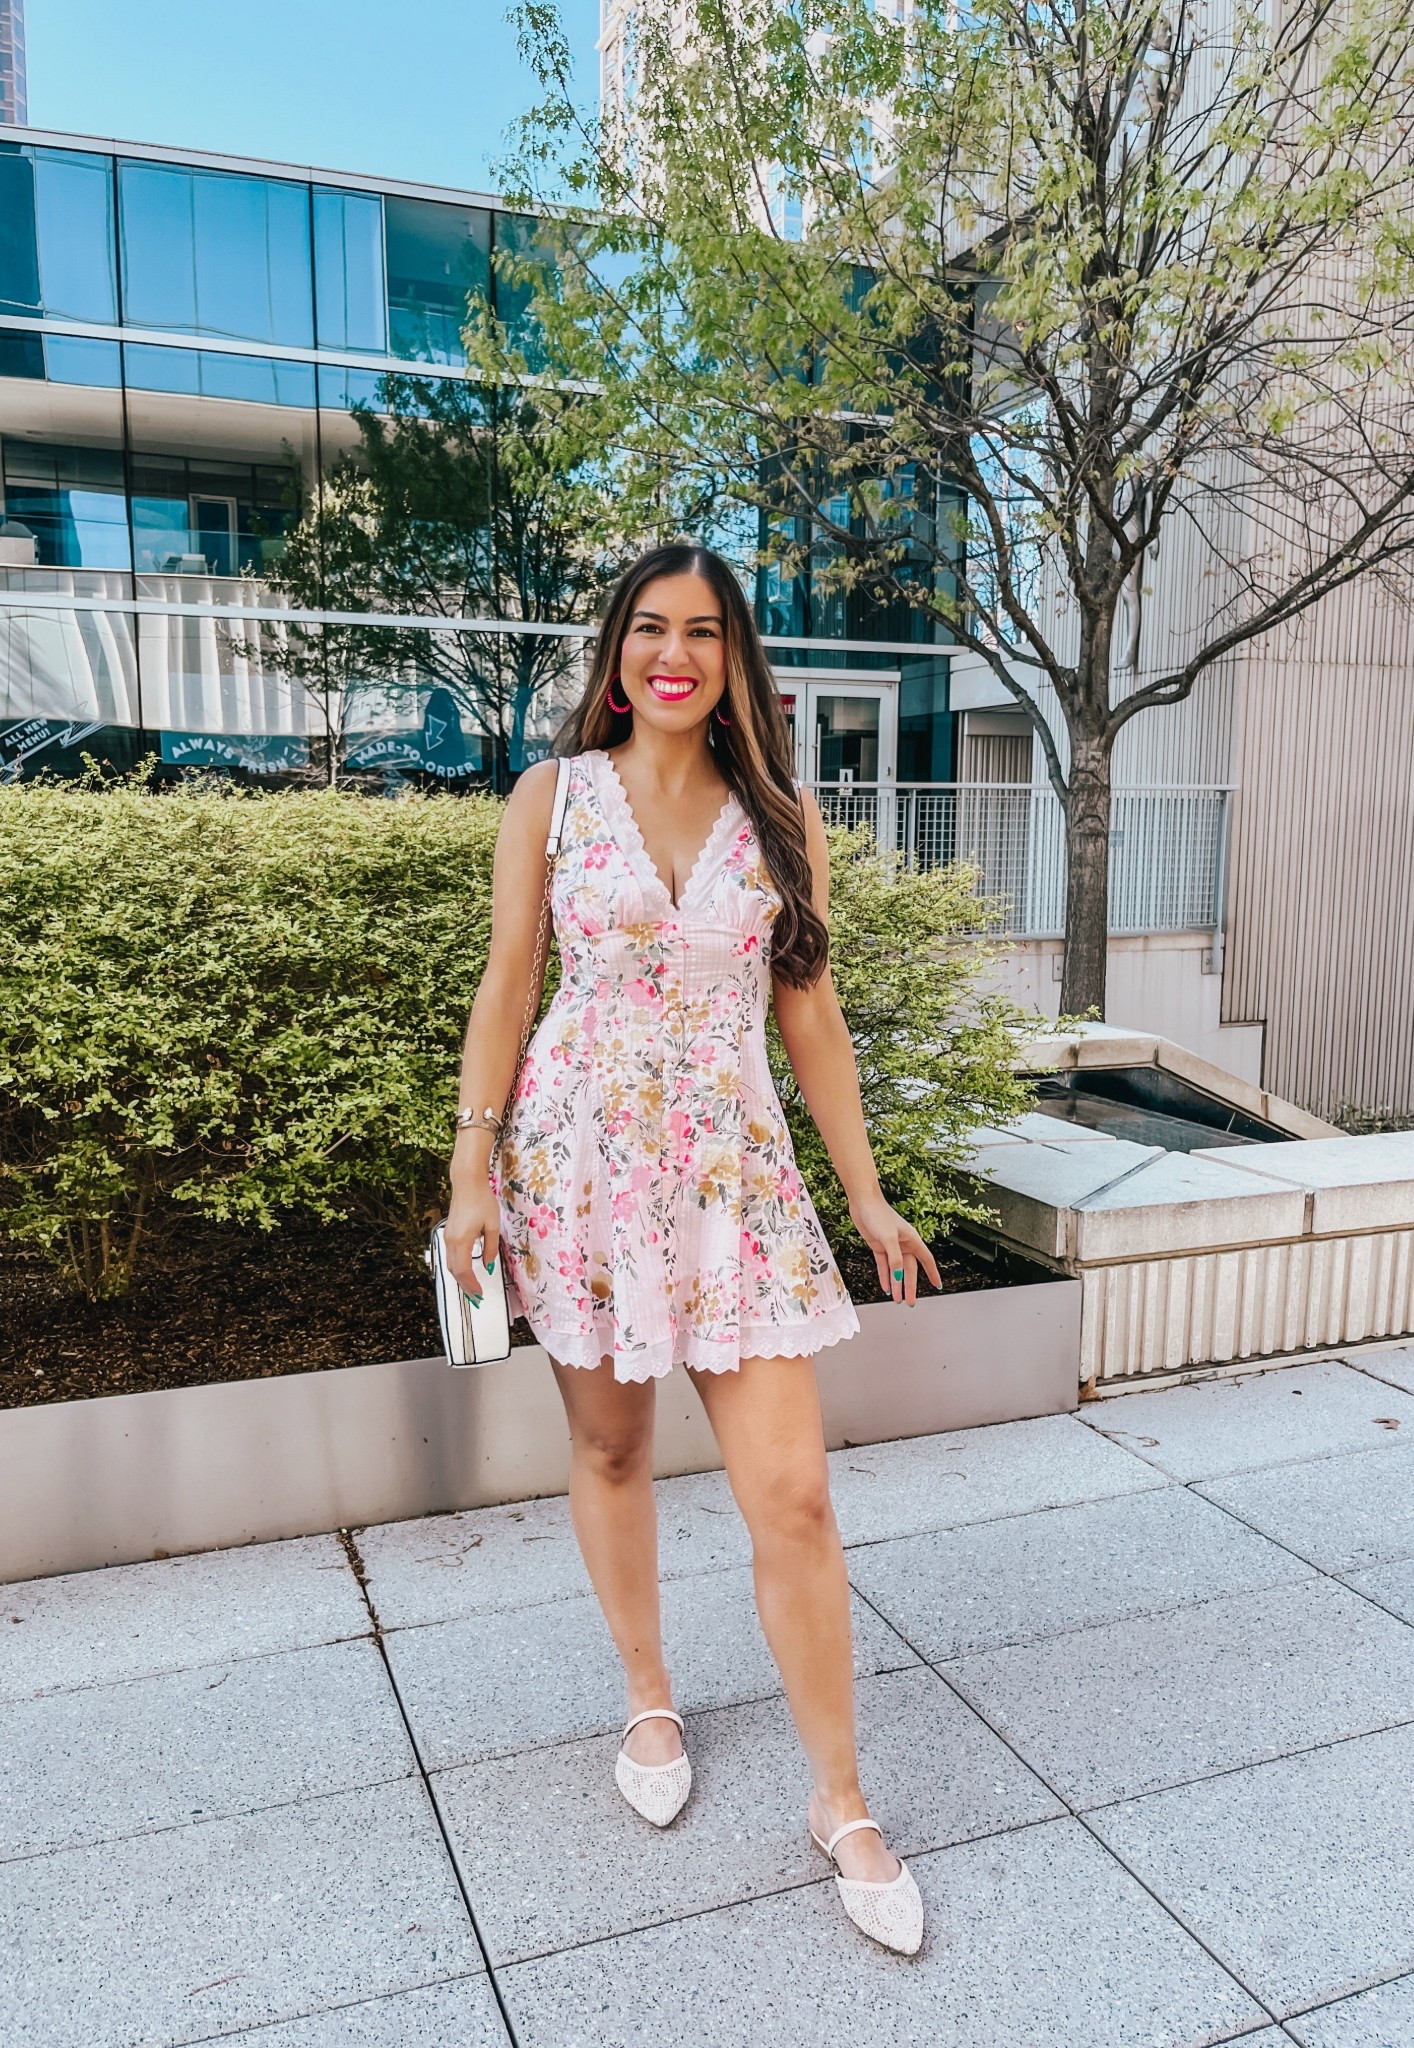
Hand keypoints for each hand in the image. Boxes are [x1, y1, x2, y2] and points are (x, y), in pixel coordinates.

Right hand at [443, 1178, 503, 1301]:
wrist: (467, 1183)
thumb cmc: (482, 1201)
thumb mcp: (492, 1225)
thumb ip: (490, 1248)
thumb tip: (488, 1265)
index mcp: (462, 1241)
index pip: (465, 1271)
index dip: (472, 1285)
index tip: (480, 1295)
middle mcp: (451, 1241)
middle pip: (455, 1271)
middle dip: (465, 1286)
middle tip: (476, 1298)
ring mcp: (447, 1237)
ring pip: (451, 1264)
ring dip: (460, 1278)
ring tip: (472, 1287)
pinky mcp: (448, 1233)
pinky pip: (451, 1256)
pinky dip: (458, 1267)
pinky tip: (466, 1270)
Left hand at [847, 1191, 941, 1304]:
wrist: (862, 1202)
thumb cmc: (878, 1214)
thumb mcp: (888, 1238)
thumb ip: (894, 1259)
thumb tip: (898, 1276)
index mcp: (912, 1239)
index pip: (926, 1260)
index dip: (932, 1273)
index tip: (937, 1285)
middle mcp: (903, 1244)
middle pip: (909, 1270)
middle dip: (909, 1286)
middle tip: (911, 1302)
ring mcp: (891, 1246)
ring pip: (896, 1270)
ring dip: (896, 1284)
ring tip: (897, 1299)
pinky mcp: (879, 1246)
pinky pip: (884, 1266)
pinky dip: (885, 1276)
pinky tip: (885, 1287)